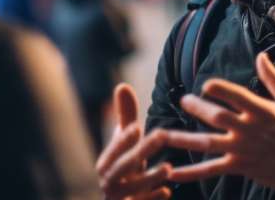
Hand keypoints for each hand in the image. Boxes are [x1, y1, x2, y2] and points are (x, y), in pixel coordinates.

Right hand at [96, 83, 171, 199]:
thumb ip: (126, 116)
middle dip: (141, 151)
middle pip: (124, 166)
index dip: (123, 140)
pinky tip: (166, 191)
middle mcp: (109, 182)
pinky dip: (152, 199)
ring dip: (149, 178)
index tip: (137, 127)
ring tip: (168, 167)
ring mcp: (120, 198)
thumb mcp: (125, 142)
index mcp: (106, 164)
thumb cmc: (125, 165)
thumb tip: (122, 85)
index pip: (113, 150)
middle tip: (161, 135)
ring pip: (132, 189)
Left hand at [161, 53, 274, 199]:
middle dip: (197, 108)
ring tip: (161, 134)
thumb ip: (273, 78)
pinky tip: (172, 171)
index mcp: (263, 110)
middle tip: (183, 101)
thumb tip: (261, 55)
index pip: (236, 95)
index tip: (205, 85)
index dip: (218, 88)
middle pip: (217, 117)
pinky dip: (190, 172)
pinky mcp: (242, 168)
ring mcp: (245, 151)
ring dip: (182, 138)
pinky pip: (211, 170)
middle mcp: (251, 129)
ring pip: (207, 143)